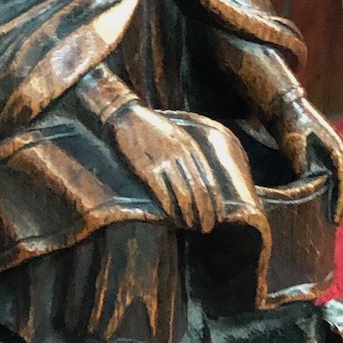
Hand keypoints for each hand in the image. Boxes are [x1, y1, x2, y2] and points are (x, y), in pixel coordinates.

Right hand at [110, 105, 219, 231]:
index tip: (217, 215)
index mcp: (190, 147)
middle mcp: (181, 156)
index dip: (214, 202)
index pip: (209, 181)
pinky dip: (171, 210)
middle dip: (205, 213)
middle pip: (199, 191)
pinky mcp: (148, 170)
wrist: (125, 115)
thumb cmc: (149, 126)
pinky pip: (164, 195)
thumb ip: (187, 153)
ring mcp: (165, 163)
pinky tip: (173, 219)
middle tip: (207, 228)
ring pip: (184, 196)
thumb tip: (195, 178)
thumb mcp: (175, 133)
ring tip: (193, 227)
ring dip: (190, 215)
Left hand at [270, 95, 342, 223]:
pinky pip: (335, 171)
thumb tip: (309, 186)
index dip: (340, 202)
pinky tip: (324, 195)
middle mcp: (341, 150)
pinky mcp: (328, 148)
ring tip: (331, 212)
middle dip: (341, 201)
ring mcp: (336, 148)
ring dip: (337, 194)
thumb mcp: (296, 148)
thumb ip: (304, 167)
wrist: (285, 106)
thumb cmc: (289, 127)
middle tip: (334, 220)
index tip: (335, 219)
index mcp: (337, 151)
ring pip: (342, 177)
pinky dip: (332, 185)